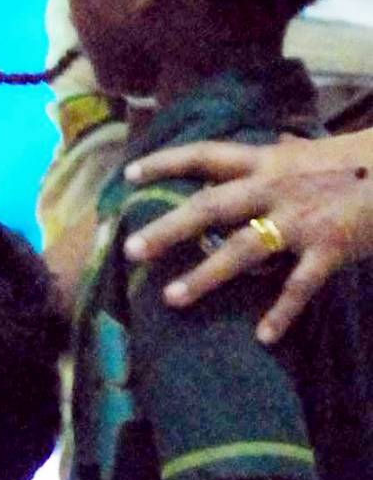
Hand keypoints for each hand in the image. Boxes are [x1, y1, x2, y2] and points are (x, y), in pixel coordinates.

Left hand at [125, 133, 372, 343]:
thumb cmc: (359, 161)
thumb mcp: (313, 152)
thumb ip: (283, 153)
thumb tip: (267, 142)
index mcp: (268, 160)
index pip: (206, 155)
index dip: (166, 162)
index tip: (129, 175)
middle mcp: (275, 188)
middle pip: (209, 206)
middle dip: (168, 228)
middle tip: (131, 248)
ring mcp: (300, 219)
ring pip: (241, 249)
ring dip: (205, 275)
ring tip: (171, 297)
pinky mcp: (329, 247)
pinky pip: (299, 286)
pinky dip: (281, 312)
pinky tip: (264, 337)